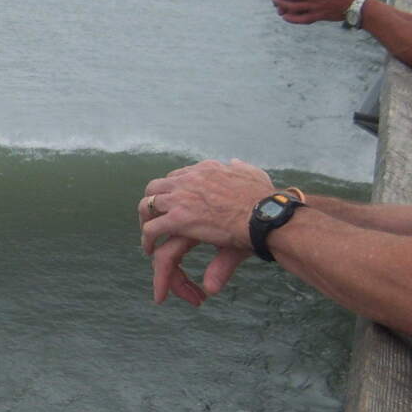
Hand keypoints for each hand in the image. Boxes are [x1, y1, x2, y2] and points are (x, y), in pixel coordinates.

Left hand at [138, 159, 272, 303]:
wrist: (266, 215)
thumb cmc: (265, 200)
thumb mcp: (252, 174)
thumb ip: (240, 168)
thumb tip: (233, 162)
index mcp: (205, 169)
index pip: (178, 176)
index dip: (172, 190)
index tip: (173, 203)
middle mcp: (189, 179)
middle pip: (156, 187)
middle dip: (153, 202)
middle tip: (154, 217)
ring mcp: (181, 198)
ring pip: (148, 205)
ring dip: (145, 220)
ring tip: (149, 234)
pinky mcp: (179, 219)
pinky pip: (152, 229)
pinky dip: (148, 239)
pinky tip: (150, 249)